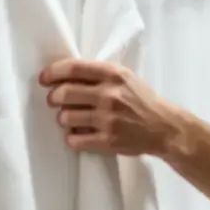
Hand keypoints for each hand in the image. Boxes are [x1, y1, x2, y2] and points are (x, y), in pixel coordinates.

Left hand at [39, 59, 186, 156]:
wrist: (165, 128)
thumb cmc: (143, 100)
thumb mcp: (126, 78)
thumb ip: (100, 75)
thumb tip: (65, 75)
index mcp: (113, 74)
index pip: (73, 68)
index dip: (53, 72)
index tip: (44, 79)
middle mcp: (109, 95)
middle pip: (64, 93)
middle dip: (53, 98)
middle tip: (55, 101)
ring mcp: (108, 119)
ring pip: (66, 118)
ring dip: (63, 119)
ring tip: (72, 119)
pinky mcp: (108, 140)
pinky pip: (74, 139)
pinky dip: (72, 138)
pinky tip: (79, 135)